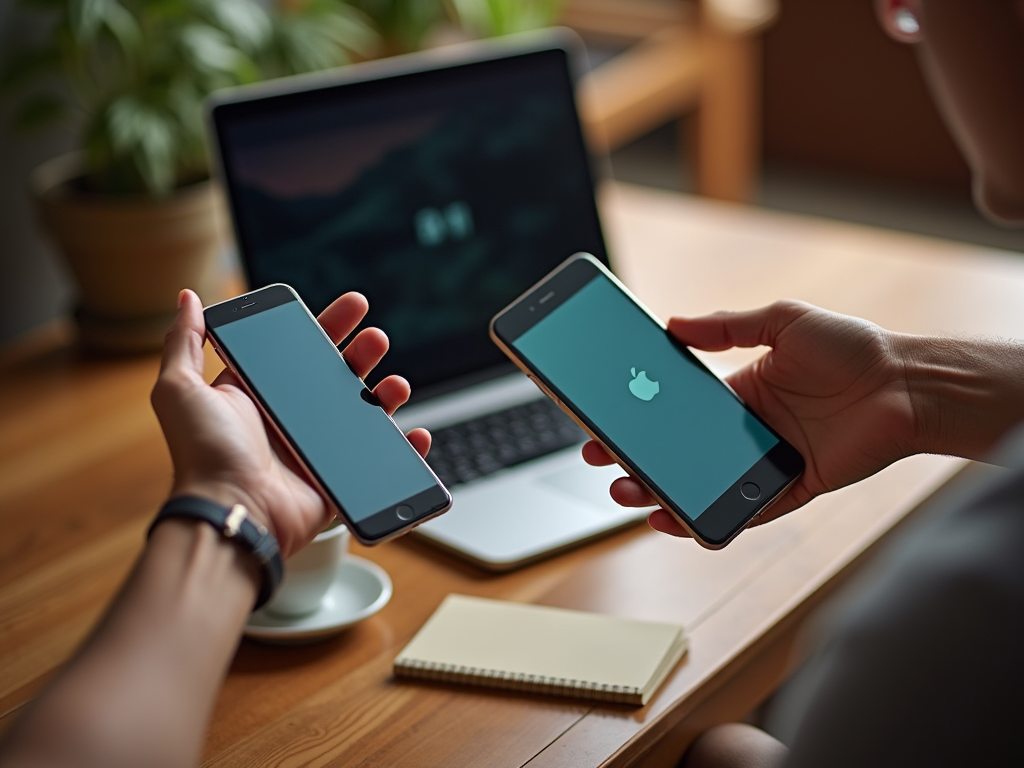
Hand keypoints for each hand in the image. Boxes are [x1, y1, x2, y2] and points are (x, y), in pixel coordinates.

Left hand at [151, 289, 430, 555]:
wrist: (232, 513)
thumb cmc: (204, 454)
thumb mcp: (180, 389)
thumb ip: (184, 341)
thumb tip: (188, 298)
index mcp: (255, 394)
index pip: (296, 351)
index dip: (326, 326)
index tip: (351, 307)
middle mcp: (285, 419)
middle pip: (334, 376)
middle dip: (360, 353)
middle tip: (376, 338)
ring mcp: (312, 450)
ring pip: (360, 413)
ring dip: (385, 393)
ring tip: (397, 383)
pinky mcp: (333, 479)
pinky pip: (374, 458)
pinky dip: (401, 448)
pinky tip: (414, 433)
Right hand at [583, 300, 917, 536]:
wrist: (908, 382)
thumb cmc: (852, 347)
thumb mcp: (782, 320)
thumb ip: (727, 326)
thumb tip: (673, 323)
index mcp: (739, 391)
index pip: (675, 408)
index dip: (639, 414)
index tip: (604, 414)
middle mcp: (746, 429)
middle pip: (678, 449)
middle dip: (634, 455)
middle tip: (600, 456)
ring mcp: (764, 462)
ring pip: (700, 484)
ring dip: (659, 491)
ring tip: (625, 491)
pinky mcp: (788, 489)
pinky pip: (741, 511)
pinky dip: (707, 520)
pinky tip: (673, 519)